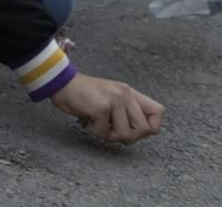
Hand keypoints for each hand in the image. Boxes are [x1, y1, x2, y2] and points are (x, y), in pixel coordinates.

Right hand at [51, 73, 165, 144]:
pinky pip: (104, 133)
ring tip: (96, 122)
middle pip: (144, 130)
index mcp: (130, 93)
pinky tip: (86, 119)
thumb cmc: (85, 95)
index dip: (150, 128)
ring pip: (125, 135)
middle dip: (127, 136)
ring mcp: (115, 100)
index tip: (132, 129)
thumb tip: (140, 132)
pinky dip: (93, 131)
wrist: (62, 83)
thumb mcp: (111, 98)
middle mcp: (126, 94)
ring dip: (108, 135)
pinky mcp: (102, 107)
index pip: (159, 113)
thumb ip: (127, 111)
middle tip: (110, 129)